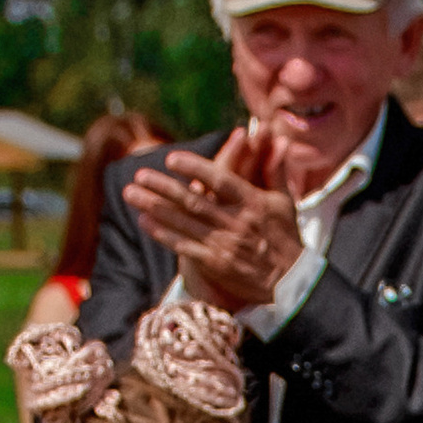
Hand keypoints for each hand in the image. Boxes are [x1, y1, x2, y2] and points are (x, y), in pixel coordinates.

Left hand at [122, 127, 302, 312]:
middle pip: (193, 200)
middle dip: (162, 186)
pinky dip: (163, 234)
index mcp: (252, 203)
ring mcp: (224, 243)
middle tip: (139, 174)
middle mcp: (235, 222)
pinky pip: (185, 246)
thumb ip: (274, 170)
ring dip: (154, 206)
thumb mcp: (284, 202)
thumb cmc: (287, 239)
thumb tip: (276, 139)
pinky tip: (144, 222)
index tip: (172, 159)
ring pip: (183, 221)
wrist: (292, 283)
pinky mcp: (217, 264)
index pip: (219, 180)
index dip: (194, 168)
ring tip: (130, 193)